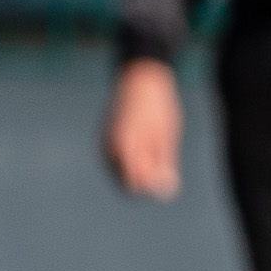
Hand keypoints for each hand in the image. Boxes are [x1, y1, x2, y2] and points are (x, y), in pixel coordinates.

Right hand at [103, 59, 183, 199]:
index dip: (153, 184)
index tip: (166, 169)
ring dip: (140, 167)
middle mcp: (108, 148)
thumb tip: (167, 190)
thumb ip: (164, 164)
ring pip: (122, 173)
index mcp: (124, 147)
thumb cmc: (158, 108)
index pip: (135, 185)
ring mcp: (104, 145)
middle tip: (162, 152)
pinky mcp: (104, 141)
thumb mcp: (166, 137)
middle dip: (146, 177)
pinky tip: (144, 140)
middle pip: (127, 182)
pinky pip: (118, 162)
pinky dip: (133, 159)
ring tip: (153, 140)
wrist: (140, 80)